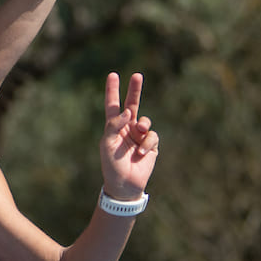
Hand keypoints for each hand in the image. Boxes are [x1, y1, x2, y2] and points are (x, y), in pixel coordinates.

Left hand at [100, 72, 157, 199]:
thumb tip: (127, 111)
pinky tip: (141, 153)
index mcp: (113, 127)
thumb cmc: (111, 165)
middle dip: (135, 90)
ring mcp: (139, 136)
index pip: (112, 105)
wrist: (125, 184)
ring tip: (139, 133)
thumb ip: (114, 125)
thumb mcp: (107, 144)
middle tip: (137, 75)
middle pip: (132, 105)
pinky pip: (152, 137)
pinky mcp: (150, 145)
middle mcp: (126, 128)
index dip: (112, 91)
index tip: (112, 75)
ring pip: (145, 121)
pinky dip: (148, 143)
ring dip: (143, 126)